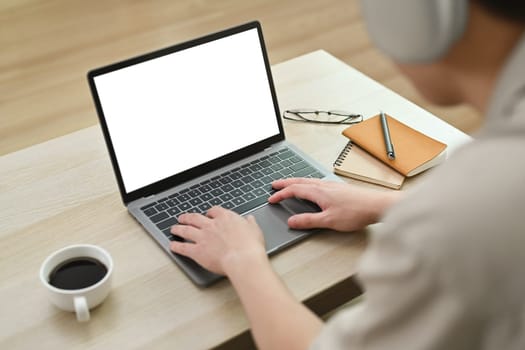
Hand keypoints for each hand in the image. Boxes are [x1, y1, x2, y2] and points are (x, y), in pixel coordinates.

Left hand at [169, 206, 266, 274]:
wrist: (243, 259)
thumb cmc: (250, 247)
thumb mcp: (255, 230)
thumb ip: (250, 224)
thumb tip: (249, 219)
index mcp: (226, 218)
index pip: (214, 211)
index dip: (209, 212)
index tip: (208, 214)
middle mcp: (212, 225)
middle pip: (195, 217)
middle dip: (187, 217)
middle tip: (183, 217)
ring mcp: (203, 237)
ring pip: (186, 230)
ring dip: (178, 228)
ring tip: (174, 229)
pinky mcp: (197, 251)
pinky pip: (183, 247)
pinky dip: (176, 246)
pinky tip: (172, 246)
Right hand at [269, 178, 400, 231]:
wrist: (377, 205)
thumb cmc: (356, 212)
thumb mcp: (329, 221)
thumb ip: (308, 221)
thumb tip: (292, 221)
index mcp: (318, 192)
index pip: (294, 190)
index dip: (281, 194)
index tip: (272, 198)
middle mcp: (324, 185)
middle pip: (299, 181)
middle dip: (285, 183)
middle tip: (274, 184)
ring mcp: (331, 185)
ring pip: (308, 180)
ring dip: (295, 182)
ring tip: (288, 184)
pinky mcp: (338, 188)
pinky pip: (316, 182)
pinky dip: (306, 183)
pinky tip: (311, 187)